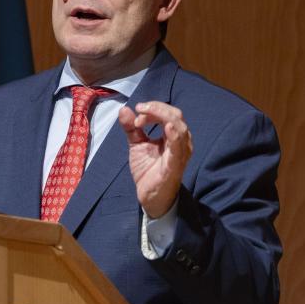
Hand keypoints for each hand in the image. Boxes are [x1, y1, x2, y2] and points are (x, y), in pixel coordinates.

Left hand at [117, 101, 192, 217]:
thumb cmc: (147, 169)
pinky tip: (167, 127)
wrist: (149, 194)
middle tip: (140, 109)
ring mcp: (180, 152)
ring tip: (143, 118)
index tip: (137, 112)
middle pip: (175, 115)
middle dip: (157, 109)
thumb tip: (124, 109)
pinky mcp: (175, 164)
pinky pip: (178, 148)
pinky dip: (174, 136)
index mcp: (173, 135)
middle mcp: (181, 141)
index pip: (168, 113)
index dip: (153, 108)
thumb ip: (131, 127)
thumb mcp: (137, 144)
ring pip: (180, 128)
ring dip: (162, 117)